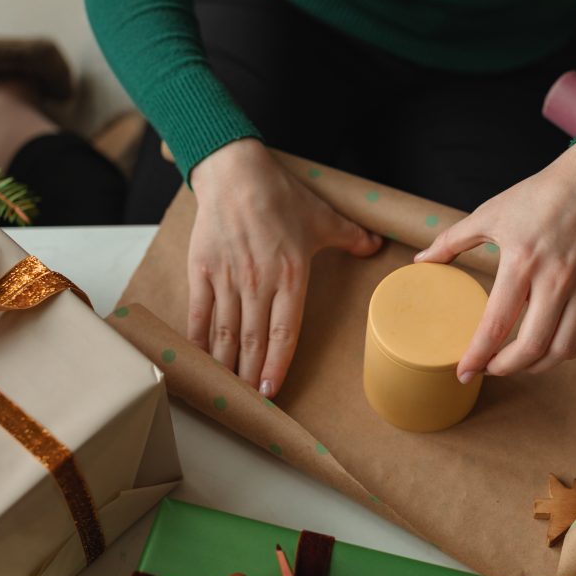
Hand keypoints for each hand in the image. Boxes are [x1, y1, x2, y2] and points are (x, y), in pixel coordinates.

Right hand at [188, 139, 381, 396]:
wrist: (235, 173)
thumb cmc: (280, 195)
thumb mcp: (324, 217)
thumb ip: (352, 238)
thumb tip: (378, 245)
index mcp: (290, 277)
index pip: (284, 333)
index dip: (277, 365)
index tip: (273, 392)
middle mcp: (258, 283)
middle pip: (253, 341)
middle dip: (250, 375)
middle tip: (248, 402)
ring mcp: (227, 279)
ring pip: (226, 332)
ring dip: (225, 364)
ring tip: (225, 389)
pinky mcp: (202, 270)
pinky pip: (199, 312)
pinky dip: (197, 338)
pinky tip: (197, 360)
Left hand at [415, 141, 575, 380]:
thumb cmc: (537, 196)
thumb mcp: (489, 213)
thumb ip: (451, 241)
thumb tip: (420, 261)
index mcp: (522, 262)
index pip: (497, 323)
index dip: (478, 355)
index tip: (463, 372)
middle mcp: (556, 280)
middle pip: (532, 346)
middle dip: (504, 368)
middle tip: (487, 369)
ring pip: (562, 349)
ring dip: (535, 366)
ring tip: (514, 363)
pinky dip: (567, 354)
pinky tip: (549, 351)